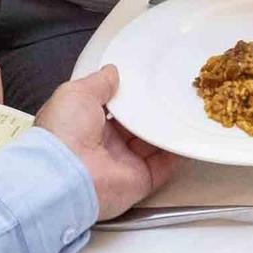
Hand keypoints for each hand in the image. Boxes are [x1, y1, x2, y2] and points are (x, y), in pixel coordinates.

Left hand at [36, 66, 177, 220]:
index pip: (112, 109)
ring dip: (166, 129)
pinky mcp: (140, 181)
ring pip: (152, 144)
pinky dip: (176, 153)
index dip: (128, 97)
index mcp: (86, 124)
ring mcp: (124, 164)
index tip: (145, 82)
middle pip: (135, 126)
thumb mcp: (76, 93)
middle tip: (169, 92)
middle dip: (151, 111)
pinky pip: (164, 166)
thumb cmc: (65, 131)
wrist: (67, 176)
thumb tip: (111, 72)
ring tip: (183, 108)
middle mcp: (105, 145)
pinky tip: (187, 134)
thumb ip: (98, 82)